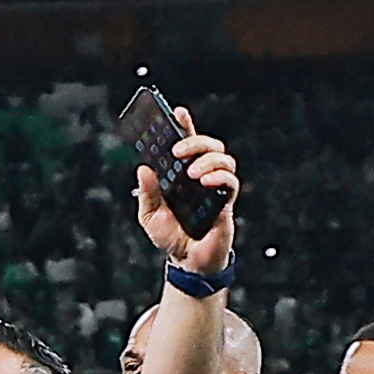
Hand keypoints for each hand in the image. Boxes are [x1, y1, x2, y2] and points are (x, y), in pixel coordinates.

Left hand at [135, 103, 242, 270]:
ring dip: (207, 160)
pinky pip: (231, 181)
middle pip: (209, 146)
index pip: (186, 145)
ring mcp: (216, 187)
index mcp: (181, 175)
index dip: (185, 126)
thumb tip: (143, 168)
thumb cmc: (170, 236)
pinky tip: (205, 182)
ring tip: (191, 173)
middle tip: (178, 151)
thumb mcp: (150, 215)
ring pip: (224, 159)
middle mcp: (201, 177)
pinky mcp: (227, 202)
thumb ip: (148, 192)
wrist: (186, 261)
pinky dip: (219, 177)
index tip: (178, 112)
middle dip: (195, 141)